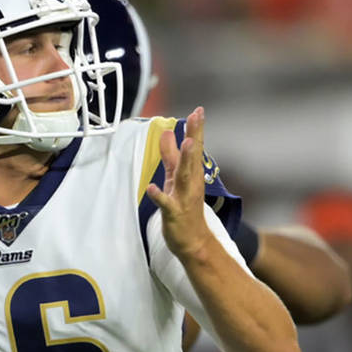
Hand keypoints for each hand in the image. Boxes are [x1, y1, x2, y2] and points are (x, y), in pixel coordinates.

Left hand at [145, 107, 214, 258]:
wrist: (193, 241)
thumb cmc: (185, 207)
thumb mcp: (175, 178)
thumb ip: (171, 156)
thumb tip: (168, 133)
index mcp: (191, 174)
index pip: (194, 148)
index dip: (196, 129)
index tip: (199, 110)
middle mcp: (190, 183)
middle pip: (192, 157)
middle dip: (194, 136)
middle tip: (196, 117)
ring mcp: (183, 198)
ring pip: (184, 176)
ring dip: (184, 159)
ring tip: (185, 143)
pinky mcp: (174, 213)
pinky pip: (166, 204)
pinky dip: (159, 195)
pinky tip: (152, 187)